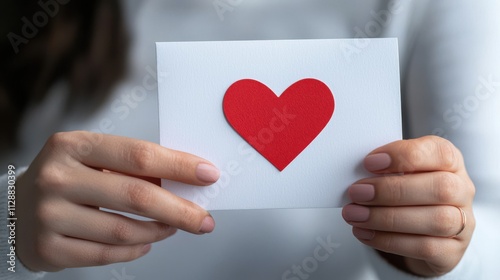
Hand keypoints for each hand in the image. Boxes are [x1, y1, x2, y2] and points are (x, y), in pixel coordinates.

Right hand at [16, 131, 219, 271]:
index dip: (179, 166)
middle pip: (136, 196)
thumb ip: (133, 167)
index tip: (208, 175)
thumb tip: (187, 181)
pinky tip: (146, 243)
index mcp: (73, 145)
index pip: (138, 155)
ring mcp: (49, 214)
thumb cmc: (68, 178)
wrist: (17, 208)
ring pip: (124, 231)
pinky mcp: (48, 247)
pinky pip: (106, 255)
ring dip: (158, 232)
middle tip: (204, 219)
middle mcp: (57, 177)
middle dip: (181, 210)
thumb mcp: (93, 159)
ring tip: (173, 227)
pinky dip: (135, 251)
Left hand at [342, 136, 474, 276]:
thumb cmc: (408, 191)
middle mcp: (462, 189)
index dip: (404, 156)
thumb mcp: (399, 171)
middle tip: (357, 192)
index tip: (369, 162)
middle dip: (391, 190)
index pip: (438, 152)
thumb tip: (356, 171)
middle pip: (440, 188)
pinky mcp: (452, 250)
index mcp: (449, 161)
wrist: (423, 231)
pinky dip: (389, 240)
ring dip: (387, 218)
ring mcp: (462, 221)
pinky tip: (364, 232)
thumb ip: (385, 168)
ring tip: (354, 214)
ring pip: (435, 221)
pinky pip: (425, 248)